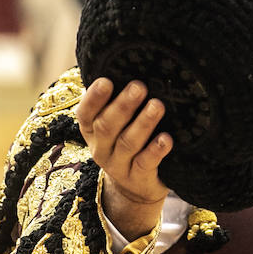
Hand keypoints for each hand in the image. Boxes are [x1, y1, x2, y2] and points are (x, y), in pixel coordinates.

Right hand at [76, 77, 172, 240]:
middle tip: (139, 87)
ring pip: (127, 143)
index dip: (93, 99)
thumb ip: (116, 101)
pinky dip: (155, 150)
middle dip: (122, 106)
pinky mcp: (138, 178)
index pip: (85, 114)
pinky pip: (145, 163)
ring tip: (157, 106)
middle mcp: (101, 148)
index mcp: (92, 131)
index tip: (106, 81)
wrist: (135, 189)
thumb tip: (131, 64)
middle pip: (107, 126)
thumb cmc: (127, 142)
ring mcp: (118, 165)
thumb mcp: (116, 124)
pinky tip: (166, 138)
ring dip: (143, 123)